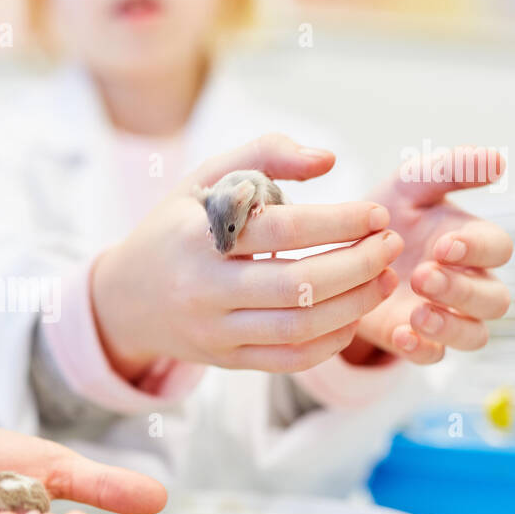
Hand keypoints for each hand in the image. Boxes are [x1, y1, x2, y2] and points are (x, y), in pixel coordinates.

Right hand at [92, 133, 401, 377]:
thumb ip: (266, 154)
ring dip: (356, 304)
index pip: (283, 230)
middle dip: (359, 265)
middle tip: (390, 246)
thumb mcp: (205, 178)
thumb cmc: (176, 228)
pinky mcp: (226, 360)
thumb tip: (328, 159)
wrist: (124, 298)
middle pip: (299, 285)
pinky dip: (332, 341)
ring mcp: (214, 330)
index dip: (340, 222)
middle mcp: (204, 288)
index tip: (376, 215)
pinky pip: (290, 360)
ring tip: (384, 279)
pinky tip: (353, 315)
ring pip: (301, 327)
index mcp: (199, 236)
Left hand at [353, 146, 512, 363]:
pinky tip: (401, 335)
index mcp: (471, 242)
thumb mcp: (409, 186)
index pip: (498, 249)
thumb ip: (449, 170)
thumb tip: (496, 159)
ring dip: (451, 326)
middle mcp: (467, 282)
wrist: (337, 252)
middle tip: (422, 276)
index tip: (443, 244)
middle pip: (495, 299)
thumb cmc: (385, 214)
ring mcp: (445, 315)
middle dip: (462, 290)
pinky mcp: (416, 340)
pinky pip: (434, 356)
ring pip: (475, 335)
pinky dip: (423, 349)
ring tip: (417, 313)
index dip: (477, 249)